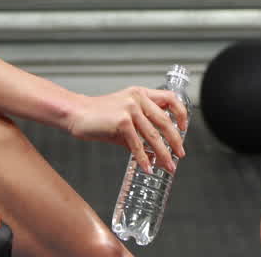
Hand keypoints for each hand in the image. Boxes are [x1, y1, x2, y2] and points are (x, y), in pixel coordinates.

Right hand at [67, 87, 188, 172]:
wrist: (76, 114)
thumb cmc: (99, 117)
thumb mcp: (124, 119)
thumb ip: (140, 131)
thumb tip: (155, 153)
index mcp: (141, 93)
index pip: (170, 98)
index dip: (181, 113)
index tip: (184, 128)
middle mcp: (138, 98)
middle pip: (165, 121)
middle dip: (175, 140)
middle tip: (180, 154)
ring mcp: (130, 109)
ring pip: (154, 136)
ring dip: (163, 154)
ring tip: (168, 166)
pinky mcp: (122, 121)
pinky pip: (137, 144)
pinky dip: (144, 158)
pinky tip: (147, 168)